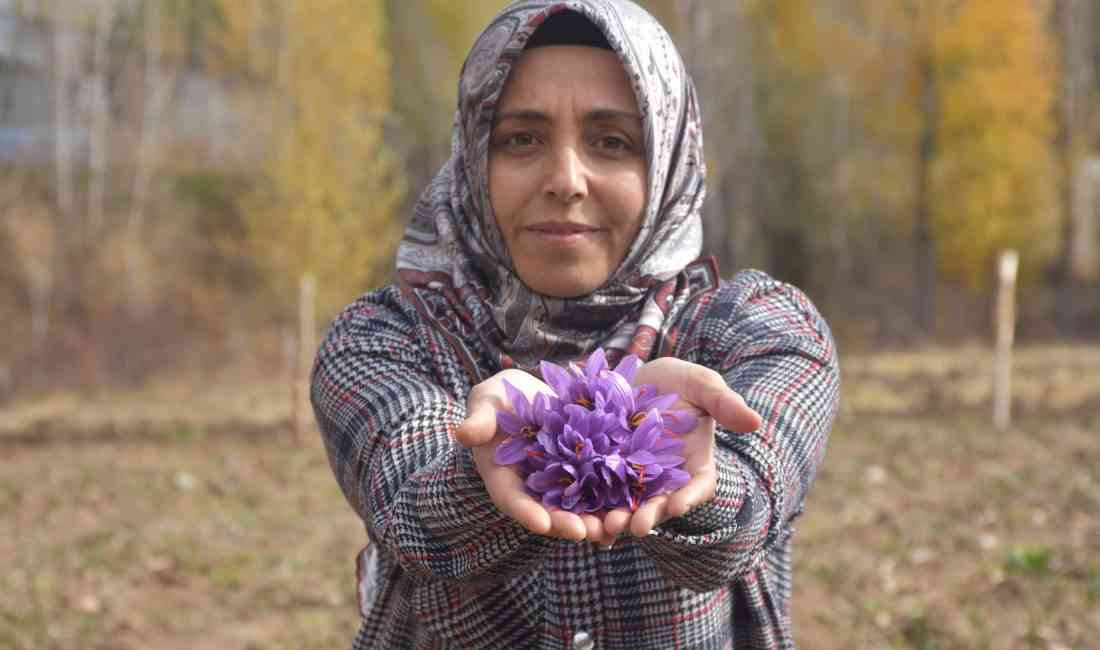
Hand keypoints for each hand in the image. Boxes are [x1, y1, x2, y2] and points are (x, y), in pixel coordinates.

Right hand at [454, 369, 609, 541]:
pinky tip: (633, 507)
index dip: (525, 512)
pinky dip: (614, 500)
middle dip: (565, 524)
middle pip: (547, 512)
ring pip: (577, 508)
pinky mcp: (584, 471)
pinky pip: (600, 489)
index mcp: (503, 476)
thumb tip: (464, 433)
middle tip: (585, 532)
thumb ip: (479, 418)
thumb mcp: (487, 401)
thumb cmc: (501, 398)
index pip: (512, 499)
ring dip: (595, 520)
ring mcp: (560, 482)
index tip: (540, 524)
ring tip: (613, 527)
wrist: (532, 393)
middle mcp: (532, 487)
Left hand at [600, 358, 761, 538]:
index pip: (697, 487)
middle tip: (634, 526)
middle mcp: (665, 480)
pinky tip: (576, 516)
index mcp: (694, 465)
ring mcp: (633, 479)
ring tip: (604, 527)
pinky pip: (597, 494)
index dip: (688, 498)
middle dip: (647, 516)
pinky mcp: (604, 473)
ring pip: (626, 506)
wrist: (637, 377)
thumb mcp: (701, 384)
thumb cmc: (678, 381)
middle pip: (659, 504)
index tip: (677, 506)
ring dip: (616, 519)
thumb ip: (724, 402)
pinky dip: (589, 507)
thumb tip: (754, 421)